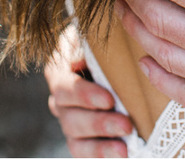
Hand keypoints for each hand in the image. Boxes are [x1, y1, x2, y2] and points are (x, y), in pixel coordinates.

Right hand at [44, 24, 132, 158]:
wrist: (106, 53)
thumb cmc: (100, 41)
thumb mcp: (92, 37)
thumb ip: (85, 47)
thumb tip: (77, 62)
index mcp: (58, 71)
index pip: (65, 88)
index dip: (85, 96)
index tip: (109, 99)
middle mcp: (59, 100)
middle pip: (71, 119)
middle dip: (100, 124)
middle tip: (127, 125)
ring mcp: (69, 120)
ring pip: (76, 140)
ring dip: (101, 146)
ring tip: (125, 149)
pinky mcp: (81, 137)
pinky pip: (84, 152)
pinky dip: (101, 155)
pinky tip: (121, 154)